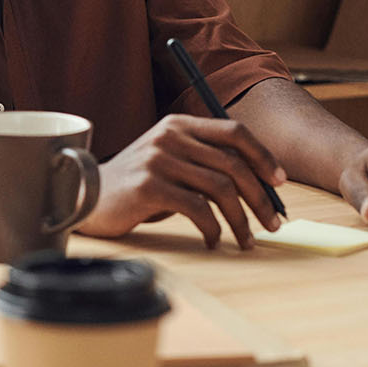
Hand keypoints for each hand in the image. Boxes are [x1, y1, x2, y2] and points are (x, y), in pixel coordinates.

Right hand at [75, 114, 286, 249]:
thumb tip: (260, 186)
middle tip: (273, 223)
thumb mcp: (169, 160)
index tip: (280, 182)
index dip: (263, 156)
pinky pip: (198, 210)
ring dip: (241, 220)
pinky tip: (214, 242)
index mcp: (178, 125)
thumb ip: (203, 161)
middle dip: (260, 198)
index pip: (234, 131)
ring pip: (220, 189)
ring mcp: (158, 160)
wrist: (87, 197)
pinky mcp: (149, 187)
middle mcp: (169, 136)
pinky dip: (213, 230)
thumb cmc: (137, 184)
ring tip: (247, 240)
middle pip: (233, 164)